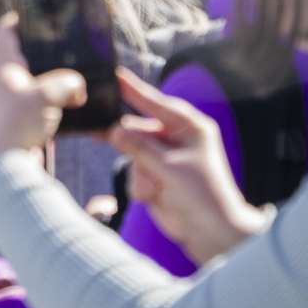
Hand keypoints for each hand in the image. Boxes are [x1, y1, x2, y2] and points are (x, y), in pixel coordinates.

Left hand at [0, 15, 84, 179]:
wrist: (3, 168)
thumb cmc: (17, 125)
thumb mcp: (48, 95)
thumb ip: (67, 83)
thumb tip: (77, 89)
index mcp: (2, 66)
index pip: (6, 32)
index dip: (20, 20)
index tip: (38, 15)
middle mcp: (2, 81)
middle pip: (23, 55)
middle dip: (45, 52)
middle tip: (68, 47)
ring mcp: (9, 102)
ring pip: (34, 81)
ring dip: (52, 79)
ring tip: (75, 78)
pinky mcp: (18, 122)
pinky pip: (38, 104)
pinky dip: (53, 101)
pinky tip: (71, 105)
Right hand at [110, 69, 267, 263]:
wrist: (209, 230)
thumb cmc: (202, 194)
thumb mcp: (168, 167)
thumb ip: (138, 146)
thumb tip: (113, 129)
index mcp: (191, 128)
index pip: (158, 104)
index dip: (135, 90)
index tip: (116, 76)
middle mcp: (178, 140)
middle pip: (139, 130)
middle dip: (127, 142)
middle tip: (97, 132)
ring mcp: (166, 159)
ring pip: (133, 155)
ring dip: (140, 174)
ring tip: (156, 189)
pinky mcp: (157, 177)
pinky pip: (135, 174)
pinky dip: (141, 186)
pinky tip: (156, 197)